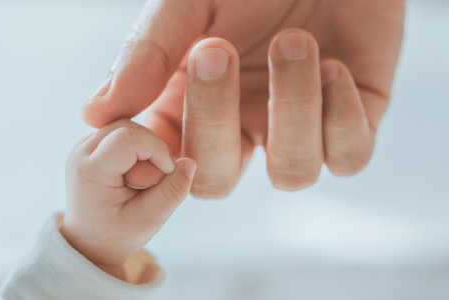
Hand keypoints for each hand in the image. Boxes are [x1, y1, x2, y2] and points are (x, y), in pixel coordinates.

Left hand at [61, 119, 196, 279]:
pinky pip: (123, 133)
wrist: (89, 240)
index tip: (166, 175)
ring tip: (141, 180)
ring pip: (128, 127)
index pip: (129, 138)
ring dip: (145, 150)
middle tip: (150, 183)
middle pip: (130, 129)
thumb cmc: (116, 234)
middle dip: (151, 151)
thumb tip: (190, 162)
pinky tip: (135, 173)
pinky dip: (137, 150)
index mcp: (91, 170)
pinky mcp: (93, 144)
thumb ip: (172, 192)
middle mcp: (82, 151)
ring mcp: (84, 145)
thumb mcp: (149, 220)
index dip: (157, 150)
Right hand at [82, 0, 404, 196]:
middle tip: (215, 48)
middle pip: (216, 180)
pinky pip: (349, 158)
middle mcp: (241, 126)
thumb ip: (145, 54)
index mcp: (191, 106)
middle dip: (213, 119)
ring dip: (292, 109)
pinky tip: (333, 63)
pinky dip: (339, 115)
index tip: (141, 116)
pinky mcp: (355, 118)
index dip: (151, 156)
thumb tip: (94, 114)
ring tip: (291, 40)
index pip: (162, 160)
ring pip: (291, 175)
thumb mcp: (185, 3)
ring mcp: (296, 127)